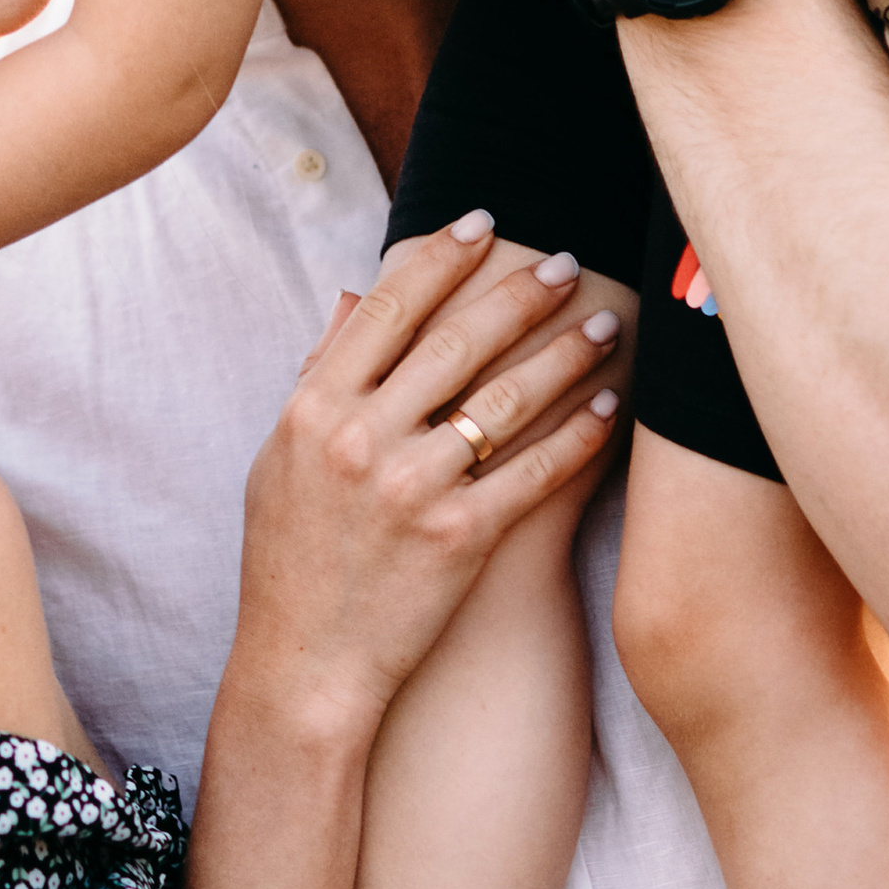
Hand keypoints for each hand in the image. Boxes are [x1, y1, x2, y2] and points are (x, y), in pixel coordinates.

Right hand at [237, 216, 620, 733]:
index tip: (482, 224)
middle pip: (457, 341)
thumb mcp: (281, 459)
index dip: (441, 257)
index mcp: (314, 409)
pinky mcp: (459, 538)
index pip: (388, 308)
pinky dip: (578, 436)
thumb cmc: (290, 560)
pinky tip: (608, 408)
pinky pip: (534, 472)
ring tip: (603, 327)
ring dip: (564, 355)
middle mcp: (361, 439)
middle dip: (519, 294)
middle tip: (564, 264)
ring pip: (507, 399)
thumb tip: (354, 299)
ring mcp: (411, 488)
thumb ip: (320, 376)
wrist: (304, 664)